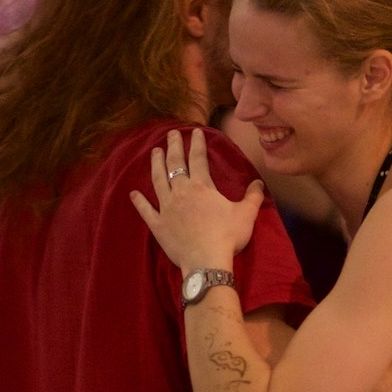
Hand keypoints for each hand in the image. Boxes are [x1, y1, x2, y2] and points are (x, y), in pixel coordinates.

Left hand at [129, 128, 261, 271]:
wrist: (206, 261)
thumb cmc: (227, 236)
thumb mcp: (246, 214)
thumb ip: (253, 196)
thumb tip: (259, 183)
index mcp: (202, 187)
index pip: (198, 159)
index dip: (197, 143)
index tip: (195, 131)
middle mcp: (181, 192)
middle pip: (175, 164)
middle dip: (173, 147)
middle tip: (171, 134)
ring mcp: (167, 208)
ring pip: (158, 181)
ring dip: (156, 165)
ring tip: (154, 152)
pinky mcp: (158, 225)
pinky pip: (146, 210)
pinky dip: (139, 202)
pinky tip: (133, 194)